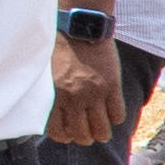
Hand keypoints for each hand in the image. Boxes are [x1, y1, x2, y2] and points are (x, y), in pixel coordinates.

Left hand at [46, 31, 116, 146]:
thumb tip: (52, 111)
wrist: (80, 27)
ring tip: (101, 128)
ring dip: (101, 132)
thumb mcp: (46, 73)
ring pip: (102, 130)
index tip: (68, 132)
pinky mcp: (112, 87)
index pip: (59, 132)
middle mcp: (75, 98)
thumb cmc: (59, 47)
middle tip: (86, 131)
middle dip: (84, 137)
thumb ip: (49, 93)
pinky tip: (111, 111)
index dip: (65, 136)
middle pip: (82, 135)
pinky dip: (115, 117)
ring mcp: (95, 94)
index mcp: (55, 96)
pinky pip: (117, 114)